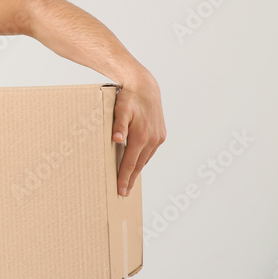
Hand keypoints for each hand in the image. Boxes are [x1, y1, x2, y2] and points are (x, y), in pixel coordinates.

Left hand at [111, 70, 165, 195]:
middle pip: (139, 164)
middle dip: (130, 178)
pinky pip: (150, 151)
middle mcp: (152, 139)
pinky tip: (137, 163)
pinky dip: (143, 159)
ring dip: (137, 170)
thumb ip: (118, 125)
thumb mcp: (120, 109)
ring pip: (145, 159)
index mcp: (141, 136)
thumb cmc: (129, 98)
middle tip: (123, 192)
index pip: (130, 163)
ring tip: (128, 181)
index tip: (120, 190)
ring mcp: (158, 137)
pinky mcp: (160, 134)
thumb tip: (116, 139)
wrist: (145, 86)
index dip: (124, 177)